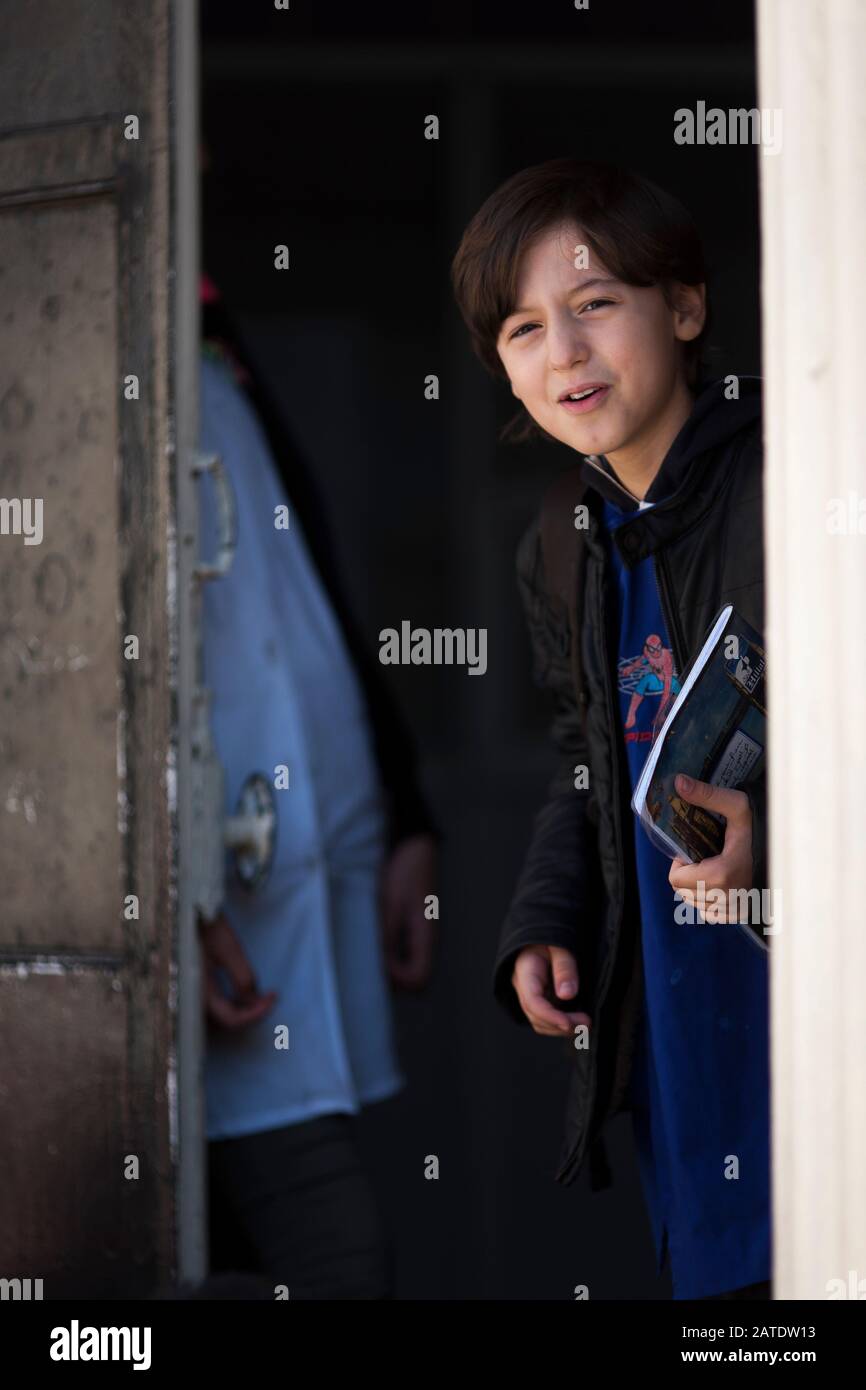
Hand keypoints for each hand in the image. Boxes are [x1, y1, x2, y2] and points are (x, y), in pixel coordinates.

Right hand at [198, 911, 277, 1029]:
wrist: (185, 912)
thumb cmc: (207, 927)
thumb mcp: (228, 949)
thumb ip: (242, 977)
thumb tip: (255, 1001)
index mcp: (199, 992)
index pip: (231, 1019)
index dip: (256, 1013)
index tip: (273, 995)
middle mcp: (192, 999)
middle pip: (224, 1021)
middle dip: (249, 1013)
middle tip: (268, 996)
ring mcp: (191, 994)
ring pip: (218, 1017)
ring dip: (240, 1010)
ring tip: (258, 995)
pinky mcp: (193, 987)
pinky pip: (212, 1006)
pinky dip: (230, 1003)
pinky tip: (241, 992)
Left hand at [379, 833, 437, 989]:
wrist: (414, 845)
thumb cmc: (405, 870)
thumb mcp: (390, 902)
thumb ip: (386, 936)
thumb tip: (379, 967)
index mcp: (426, 935)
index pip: (419, 979)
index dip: (398, 980)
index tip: (375, 966)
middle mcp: (426, 940)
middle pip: (413, 979)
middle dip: (391, 979)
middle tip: (365, 962)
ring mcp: (419, 935)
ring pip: (406, 966)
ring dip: (388, 967)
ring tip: (365, 951)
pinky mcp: (411, 928)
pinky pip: (401, 953)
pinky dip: (387, 954)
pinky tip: (370, 940)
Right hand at [512, 945, 591, 1036]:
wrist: (542, 935)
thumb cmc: (550, 938)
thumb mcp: (560, 946)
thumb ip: (564, 968)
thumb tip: (567, 995)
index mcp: (525, 973)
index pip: (532, 1002)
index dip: (550, 1016)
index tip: (568, 1023)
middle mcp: (523, 988)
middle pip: (536, 1016)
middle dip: (561, 1025)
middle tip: (587, 1023)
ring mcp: (531, 996)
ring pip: (540, 1022)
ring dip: (561, 1029)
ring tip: (585, 1026)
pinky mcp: (541, 999)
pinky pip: (547, 1019)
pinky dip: (561, 1025)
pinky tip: (578, 1023)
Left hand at [668, 774, 752, 921]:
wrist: (793, 852)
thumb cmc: (764, 828)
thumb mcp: (737, 806)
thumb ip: (707, 795)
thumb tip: (678, 782)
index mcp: (721, 875)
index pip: (676, 879)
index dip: (680, 861)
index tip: (694, 849)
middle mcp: (726, 898)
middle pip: (682, 891)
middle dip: (687, 872)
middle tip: (704, 856)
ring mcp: (732, 910)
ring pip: (694, 902)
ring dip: (696, 886)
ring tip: (713, 867)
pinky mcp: (738, 916)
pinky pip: (708, 912)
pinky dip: (708, 899)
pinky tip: (721, 883)